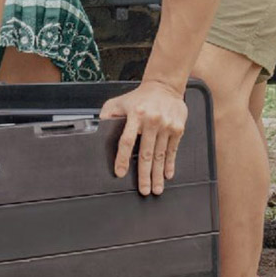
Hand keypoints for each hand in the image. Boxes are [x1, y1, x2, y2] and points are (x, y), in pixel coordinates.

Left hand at [99, 80, 187, 195]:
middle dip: (144, 174)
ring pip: (160, 155)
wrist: (164, 86)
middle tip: (143, 190)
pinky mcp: (177, 129)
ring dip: (158, 174)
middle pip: (146, 153)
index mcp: (135, 114)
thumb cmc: (139, 97)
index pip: (126, 140)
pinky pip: (172, 150)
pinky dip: (170, 164)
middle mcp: (151, 121)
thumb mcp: (119, 101)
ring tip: (156, 189)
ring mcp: (166, 126)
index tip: (120, 173)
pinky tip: (167, 175)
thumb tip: (97, 128)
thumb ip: (107, 114)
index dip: (122, 158)